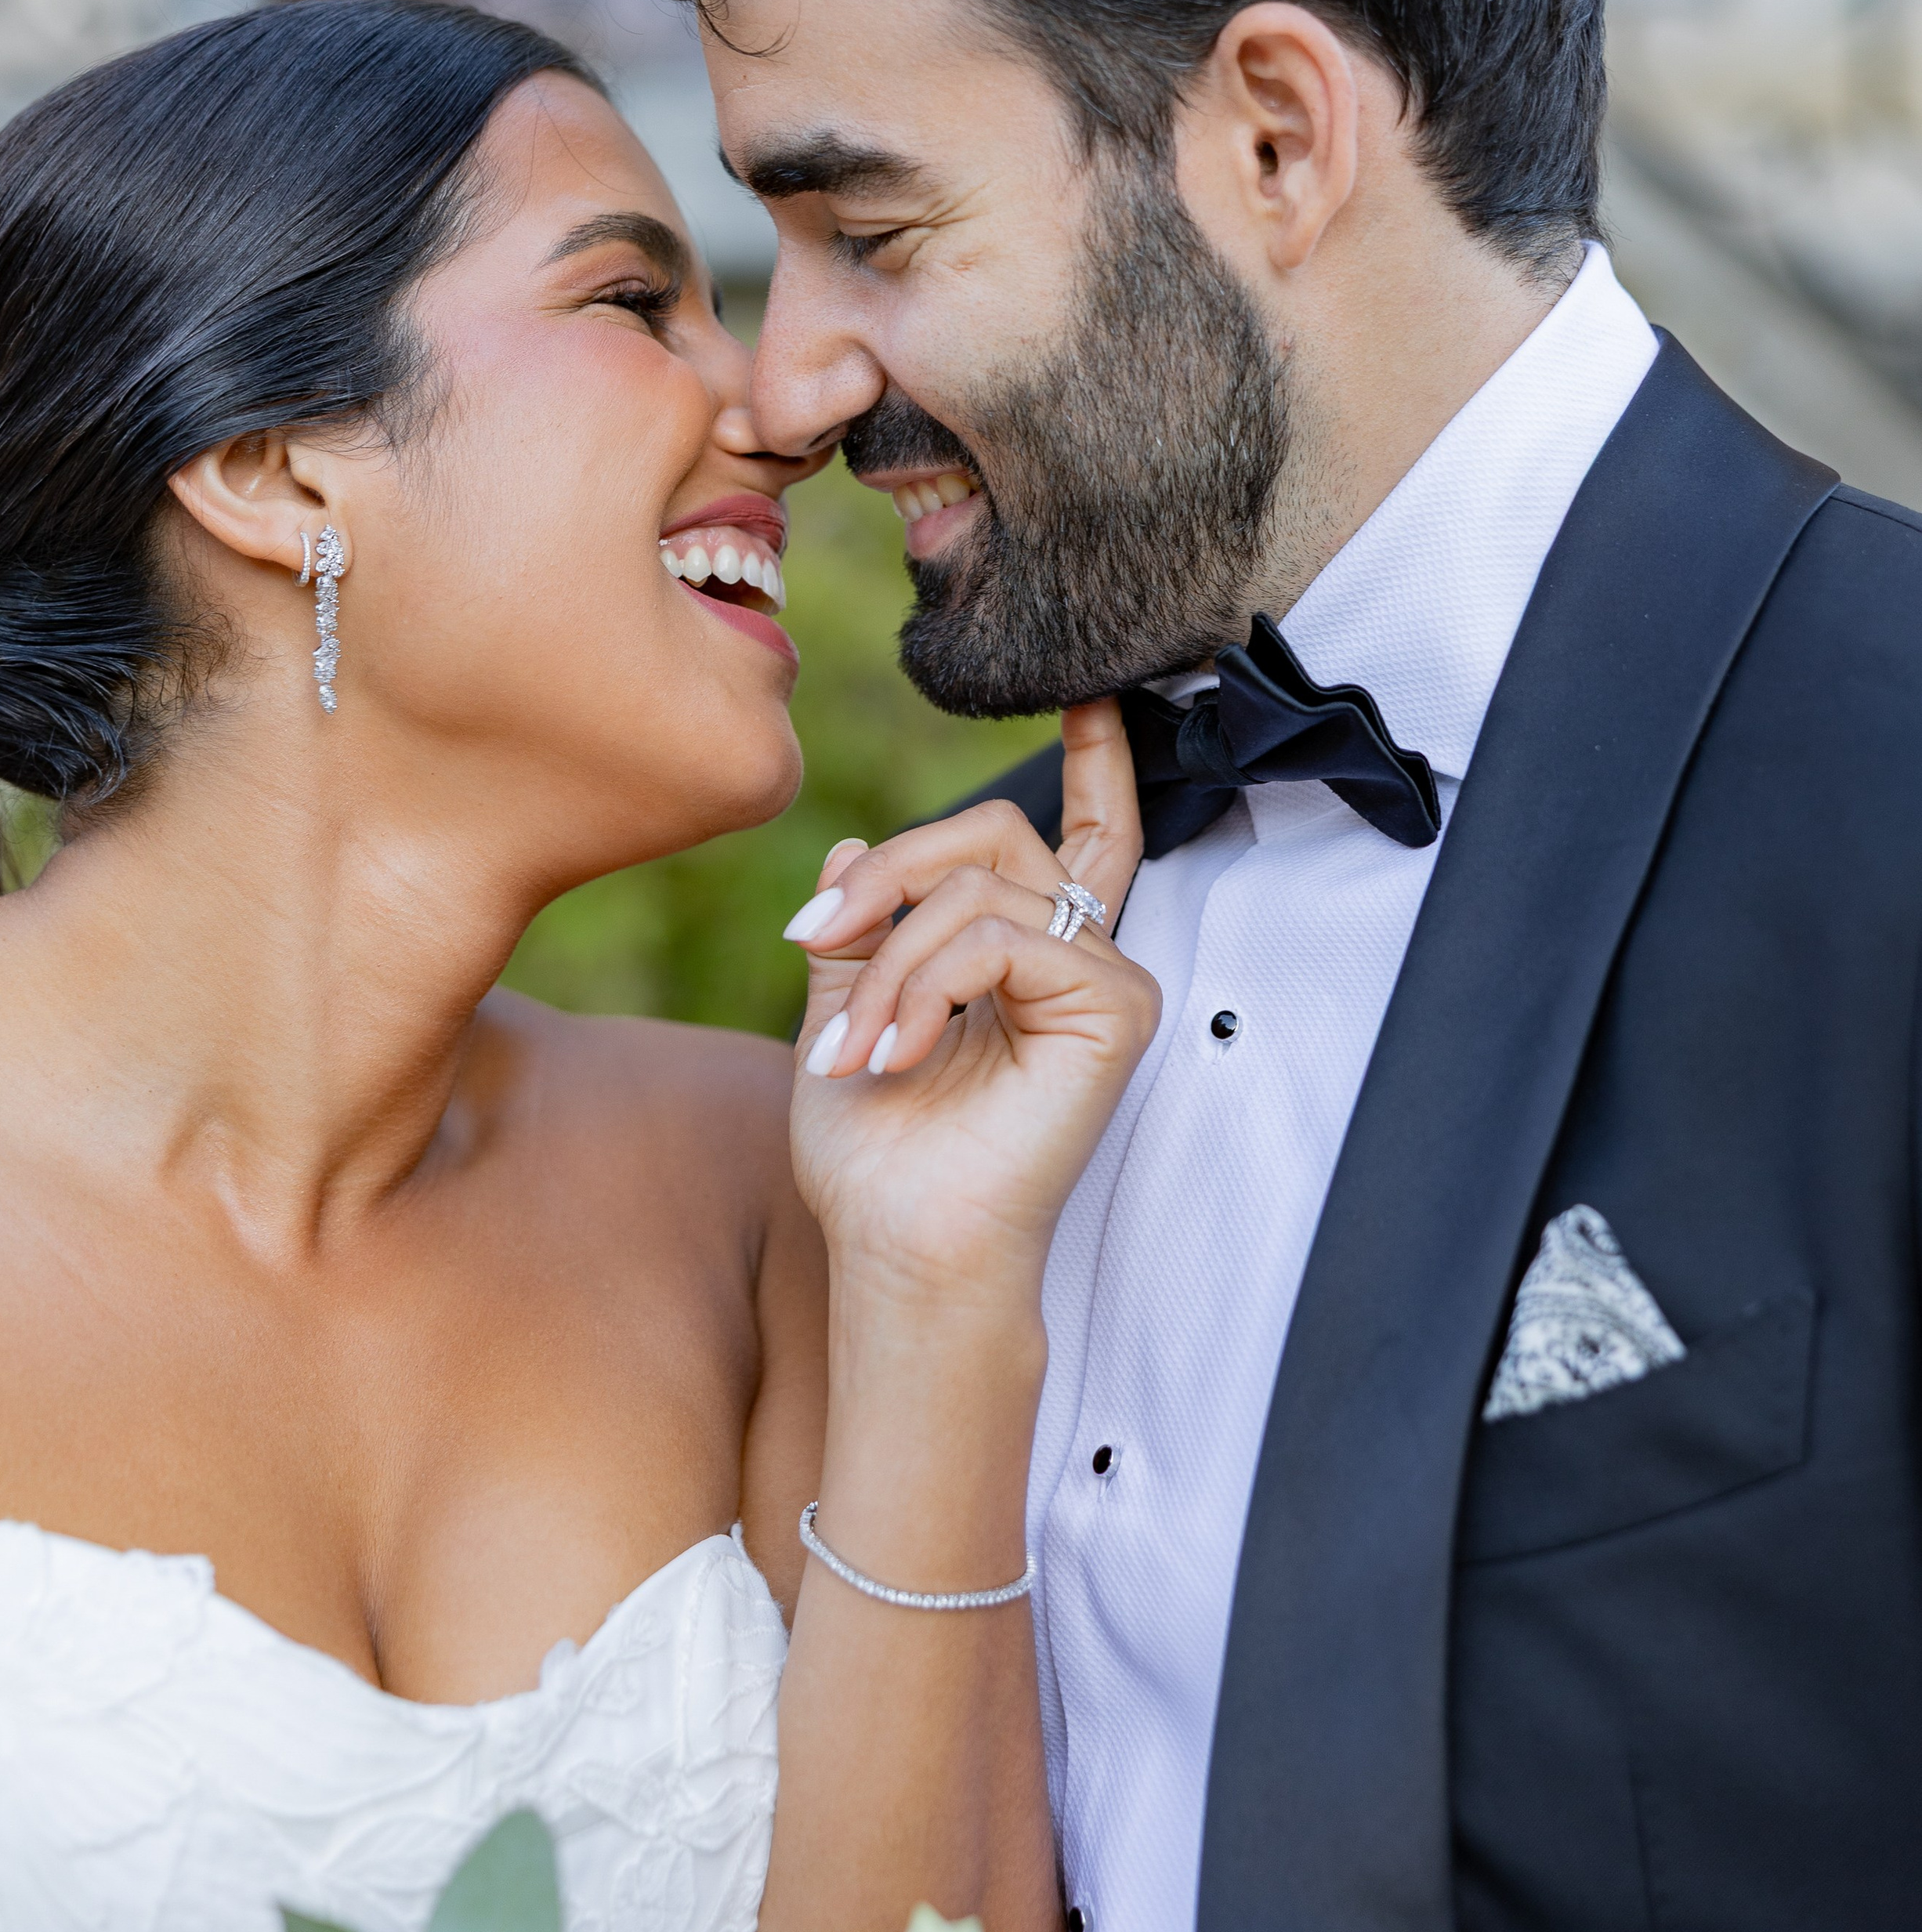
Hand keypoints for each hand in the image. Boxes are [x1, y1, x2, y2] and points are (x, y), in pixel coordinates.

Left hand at [784, 702, 1159, 1312]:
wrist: (897, 1241)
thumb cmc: (877, 1148)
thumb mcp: (842, 1007)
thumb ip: (861, 925)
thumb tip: (855, 843)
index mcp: (1029, 951)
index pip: (1078, 832)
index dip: (1094, 759)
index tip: (1091, 690)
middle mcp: (1079, 952)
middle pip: (991, 832)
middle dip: (888, 877)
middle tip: (817, 939)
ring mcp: (1105, 976)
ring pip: (980, 886)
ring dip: (890, 960)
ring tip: (856, 1046)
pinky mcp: (1114, 1007)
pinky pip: (1001, 934)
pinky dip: (925, 985)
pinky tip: (896, 1052)